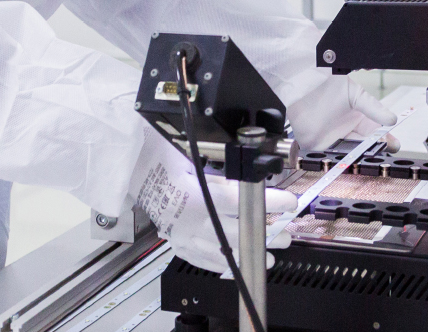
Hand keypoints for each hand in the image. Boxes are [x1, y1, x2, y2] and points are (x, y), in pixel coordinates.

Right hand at [136, 144, 295, 273]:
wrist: (137, 174)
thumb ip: (225, 179)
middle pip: (237, 235)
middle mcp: (192, 222)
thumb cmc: (166, 162)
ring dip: (249, 256)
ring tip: (269, 259)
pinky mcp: (178, 245)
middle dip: (265, 237)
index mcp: (199, 197)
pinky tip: (238, 266)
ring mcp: (184, 237)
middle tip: (286, 237)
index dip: (271, 203)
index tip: (289, 202)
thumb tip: (254, 183)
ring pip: (223, 254)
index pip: (244, 203)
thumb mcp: (200, 163)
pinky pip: (203, 261)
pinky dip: (223, 265)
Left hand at [286, 75, 397, 151]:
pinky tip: (349, 160)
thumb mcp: (355, 94)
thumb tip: (392, 119)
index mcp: (360, 121)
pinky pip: (333, 158)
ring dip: (359, 157)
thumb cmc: (326, 87)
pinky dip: (341, 161)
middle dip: (375, 151)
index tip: (393, 144)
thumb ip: (373, 107)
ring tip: (367, 156)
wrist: (303, 89)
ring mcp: (335, 142)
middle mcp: (349, 133)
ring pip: (351, 155)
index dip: (386, 141)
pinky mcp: (320, 148)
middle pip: (366, 148)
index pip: (377, 135)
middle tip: (381, 151)